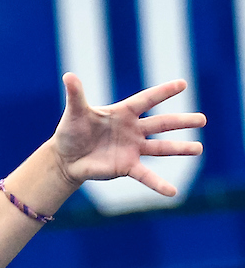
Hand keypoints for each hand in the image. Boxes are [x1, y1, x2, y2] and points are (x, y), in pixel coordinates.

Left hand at [50, 72, 205, 195]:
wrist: (65, 158)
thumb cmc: (71, 131)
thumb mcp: (74, 113)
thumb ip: (76, 94)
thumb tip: (68, 75)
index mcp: (123, 112)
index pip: (146, 100)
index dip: (163, 92)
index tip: (182, 84)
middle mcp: (132, 130)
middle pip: (162, 123)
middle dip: (182, 121)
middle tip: (202, 119)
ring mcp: (132, 149)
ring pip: (161, 148)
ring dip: (180, 149)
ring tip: (199, 149)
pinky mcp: (126, 167)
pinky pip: (146, 175)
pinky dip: (159, 184)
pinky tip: (172, 193)